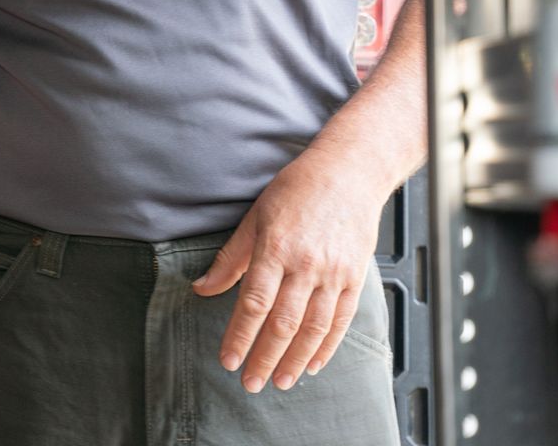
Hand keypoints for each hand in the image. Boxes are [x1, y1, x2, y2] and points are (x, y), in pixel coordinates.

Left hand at [191, 148, 385, 392]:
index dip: (239, 336)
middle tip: (250, 383)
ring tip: (279, 381)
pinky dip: (326, 347)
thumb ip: (230, 259)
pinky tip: (311, 364)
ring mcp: (334, 274)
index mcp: (275, 248)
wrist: (347, 174)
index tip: (228, 360)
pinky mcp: (354, 278)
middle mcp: (306, 265)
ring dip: (294, 360)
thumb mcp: (255, 218)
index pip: (253, 302)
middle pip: (283, 323)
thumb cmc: (296, 191)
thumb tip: (202, 288)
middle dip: (264, 357)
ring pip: (313, 329)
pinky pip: (340, 321)